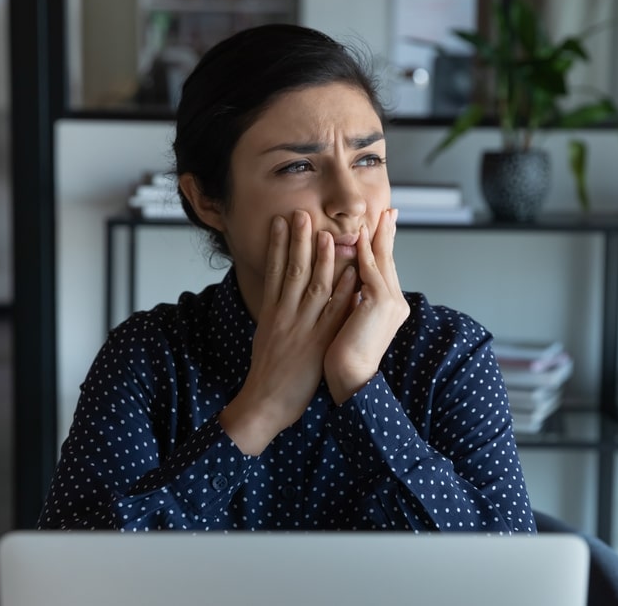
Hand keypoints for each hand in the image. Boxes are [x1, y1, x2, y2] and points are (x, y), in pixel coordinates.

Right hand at [219, 211, 356, 454]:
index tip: (281, 222)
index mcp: (271, 312)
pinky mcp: (318, 342)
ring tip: (328, 234)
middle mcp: (285, 315)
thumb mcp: (265, 336)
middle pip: (292, 270)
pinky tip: (353, 273)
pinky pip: (334, 312)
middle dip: (298, 240)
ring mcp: (302, 328)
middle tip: (302, 215)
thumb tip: (278, 294)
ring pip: (313, 285)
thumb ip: (274, 313)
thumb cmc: (267, 373)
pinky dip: (344, 290)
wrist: (265, 402)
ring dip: (322, 258)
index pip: (274, 271)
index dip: (278, 245)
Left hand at [324, 208, 409, 403]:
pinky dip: (365, 252)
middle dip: (387, 234)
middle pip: (388, 260)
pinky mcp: (380, 303)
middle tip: (388, 211)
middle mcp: (395, 302)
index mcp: (389, 306)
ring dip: (376, 236)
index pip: (385, 269)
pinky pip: (371, 270)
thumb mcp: (353, 321)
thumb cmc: (345, 356)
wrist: (350, 378)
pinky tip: (359, 236)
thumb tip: (349, 281)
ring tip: (374, 215)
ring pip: (382, 261)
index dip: (383, 246)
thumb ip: (355, 299)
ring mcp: (390, 302)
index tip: (381, 226)